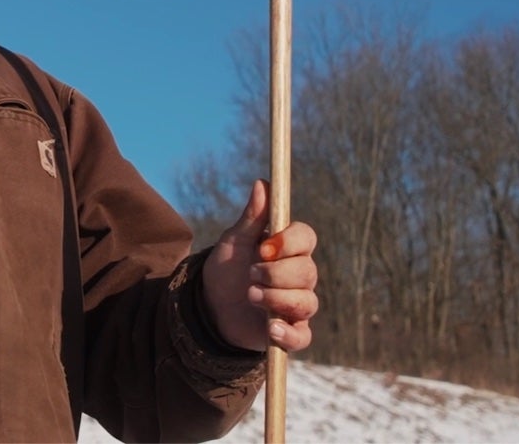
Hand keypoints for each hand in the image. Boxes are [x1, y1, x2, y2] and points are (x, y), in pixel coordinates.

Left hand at [201, 179, 318, 352]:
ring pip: (306, 301)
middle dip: (277, 273)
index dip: (289, 242)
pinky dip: (289, 333)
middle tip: (251, 274)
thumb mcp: (234, 242)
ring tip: (251, 295)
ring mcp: (297, 304)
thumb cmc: (227, 269)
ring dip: (277, 299)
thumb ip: (251, 218)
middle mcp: (299, 276)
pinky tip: (271, 327)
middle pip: (308, 271)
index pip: (307, 238)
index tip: (264, 247)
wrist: (210, 306)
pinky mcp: (290, 331)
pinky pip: (303, 336)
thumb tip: (262, 183)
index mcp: (288, 249)